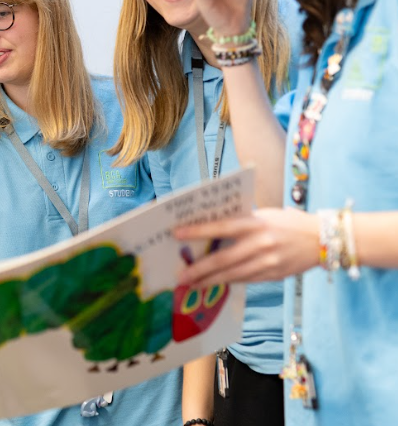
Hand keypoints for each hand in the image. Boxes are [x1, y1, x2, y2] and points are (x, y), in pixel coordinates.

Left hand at [176, 208, 319, 287]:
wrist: (322, 239)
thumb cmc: (288, 222)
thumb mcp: (264, 215)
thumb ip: (241, 222)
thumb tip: (211, 230)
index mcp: (256, 223)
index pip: (221, 227)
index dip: (197, 231)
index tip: (177, 234)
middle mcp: (260, 244)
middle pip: (223, 259)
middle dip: (199, 269)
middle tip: (181, 276)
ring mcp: (267, 262)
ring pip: (232, 275)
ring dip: (210, 281)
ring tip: (192, 284)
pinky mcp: (273, 275)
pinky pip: (245, 280)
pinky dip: (228, 282)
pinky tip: (215, 284)